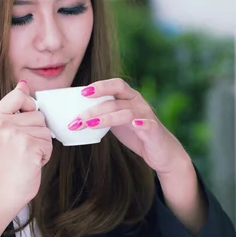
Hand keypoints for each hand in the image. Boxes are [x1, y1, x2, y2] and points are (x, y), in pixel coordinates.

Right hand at [0, 80, 52, 213]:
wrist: (6, 189)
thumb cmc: (8, 161)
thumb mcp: (3, 130)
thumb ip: (14, 108)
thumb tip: (23, 84)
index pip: (19, 95)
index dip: (28, 108)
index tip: (20, 125)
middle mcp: (1, 124)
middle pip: (38, 114)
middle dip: (37, 132)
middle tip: (21, 148)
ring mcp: (15, 135)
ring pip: (46, 129)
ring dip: (42, 144)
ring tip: (26, 155)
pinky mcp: (28, 147)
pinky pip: (49, 143)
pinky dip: (45, 154)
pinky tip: (31, 162)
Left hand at [70, 79, 188, 174]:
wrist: (160, 151)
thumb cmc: (136, 134)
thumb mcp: (116, 121)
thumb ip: (102, 114)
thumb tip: (75, 115)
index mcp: (129, 97)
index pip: (115, 84)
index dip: (100, 86)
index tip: (82, 93)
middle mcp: (138, 103)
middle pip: (114, 100)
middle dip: (93, 109)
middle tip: (76, 119)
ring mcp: (147, 116)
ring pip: (126, 113)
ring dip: (106, 118)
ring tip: (90, 124)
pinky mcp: (154, 131)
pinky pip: (148, 125)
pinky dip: (141, 123)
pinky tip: (134, 124)